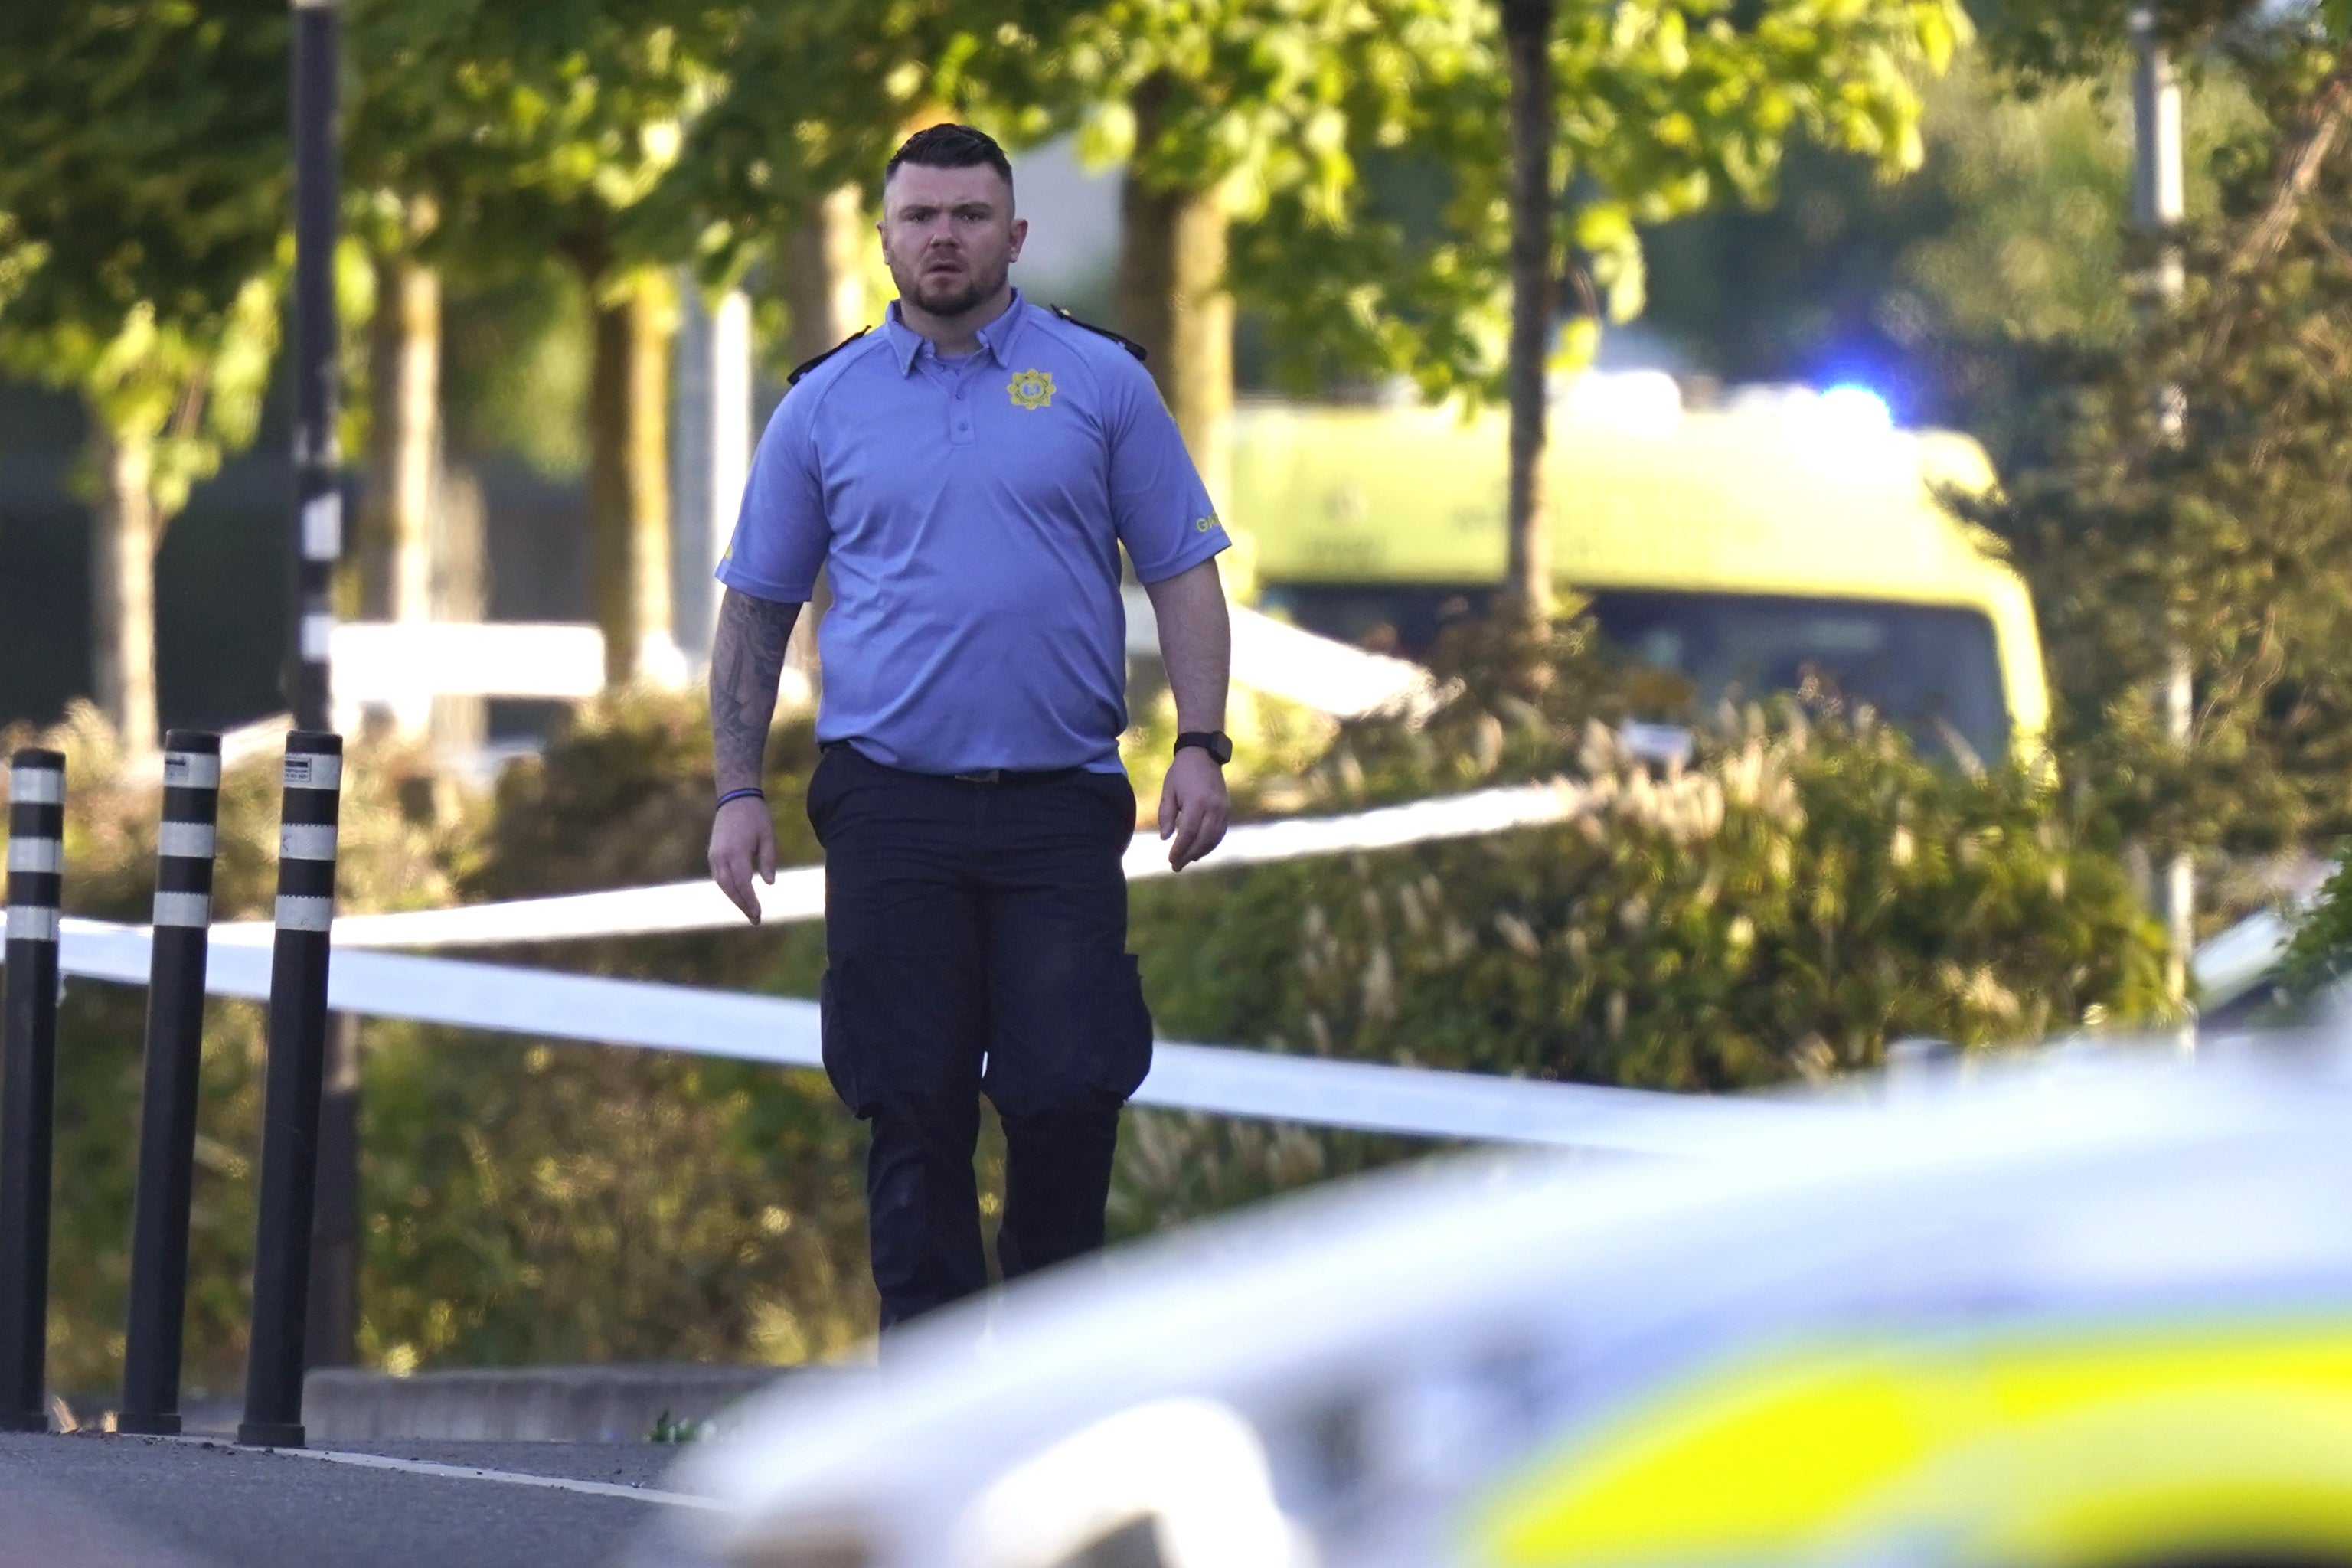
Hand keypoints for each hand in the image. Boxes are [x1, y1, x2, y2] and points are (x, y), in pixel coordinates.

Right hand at [708, 796, 777, 922]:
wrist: (735, 798)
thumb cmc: (756, 816)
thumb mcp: (768, 836)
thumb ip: (769, 860)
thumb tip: (769, 883)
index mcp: (737, 852)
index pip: (743, 884)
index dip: (751, 901)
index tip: (759, 914)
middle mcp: (721, 856)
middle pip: (730, 888)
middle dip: (742, 905)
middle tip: (755, 919)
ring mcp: (714, 855)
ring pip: (722, 884)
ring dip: (734, 899)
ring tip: (748, 910)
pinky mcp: (712, 853)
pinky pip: (718, 876)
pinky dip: (728, 888)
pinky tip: (738, 895)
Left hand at [1158, 748, 1229, 870]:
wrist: (1203, 754)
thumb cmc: (1181, 772)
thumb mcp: (1168, 791)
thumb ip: (1166, 815)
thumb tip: (1166, 838)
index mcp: (1197, 802)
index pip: (1188, 833)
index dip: (1180, 849)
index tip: (1171, 860)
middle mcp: (1213, 807)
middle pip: (1203, 840)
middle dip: (1189, 855)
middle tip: (1176, 866)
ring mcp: (1222, 808)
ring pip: (1214, 838)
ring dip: (1201, 852)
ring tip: (1188, 860)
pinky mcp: (1226, 809)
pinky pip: (1220, 832)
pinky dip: (1211, 844)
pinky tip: (1200, 850)